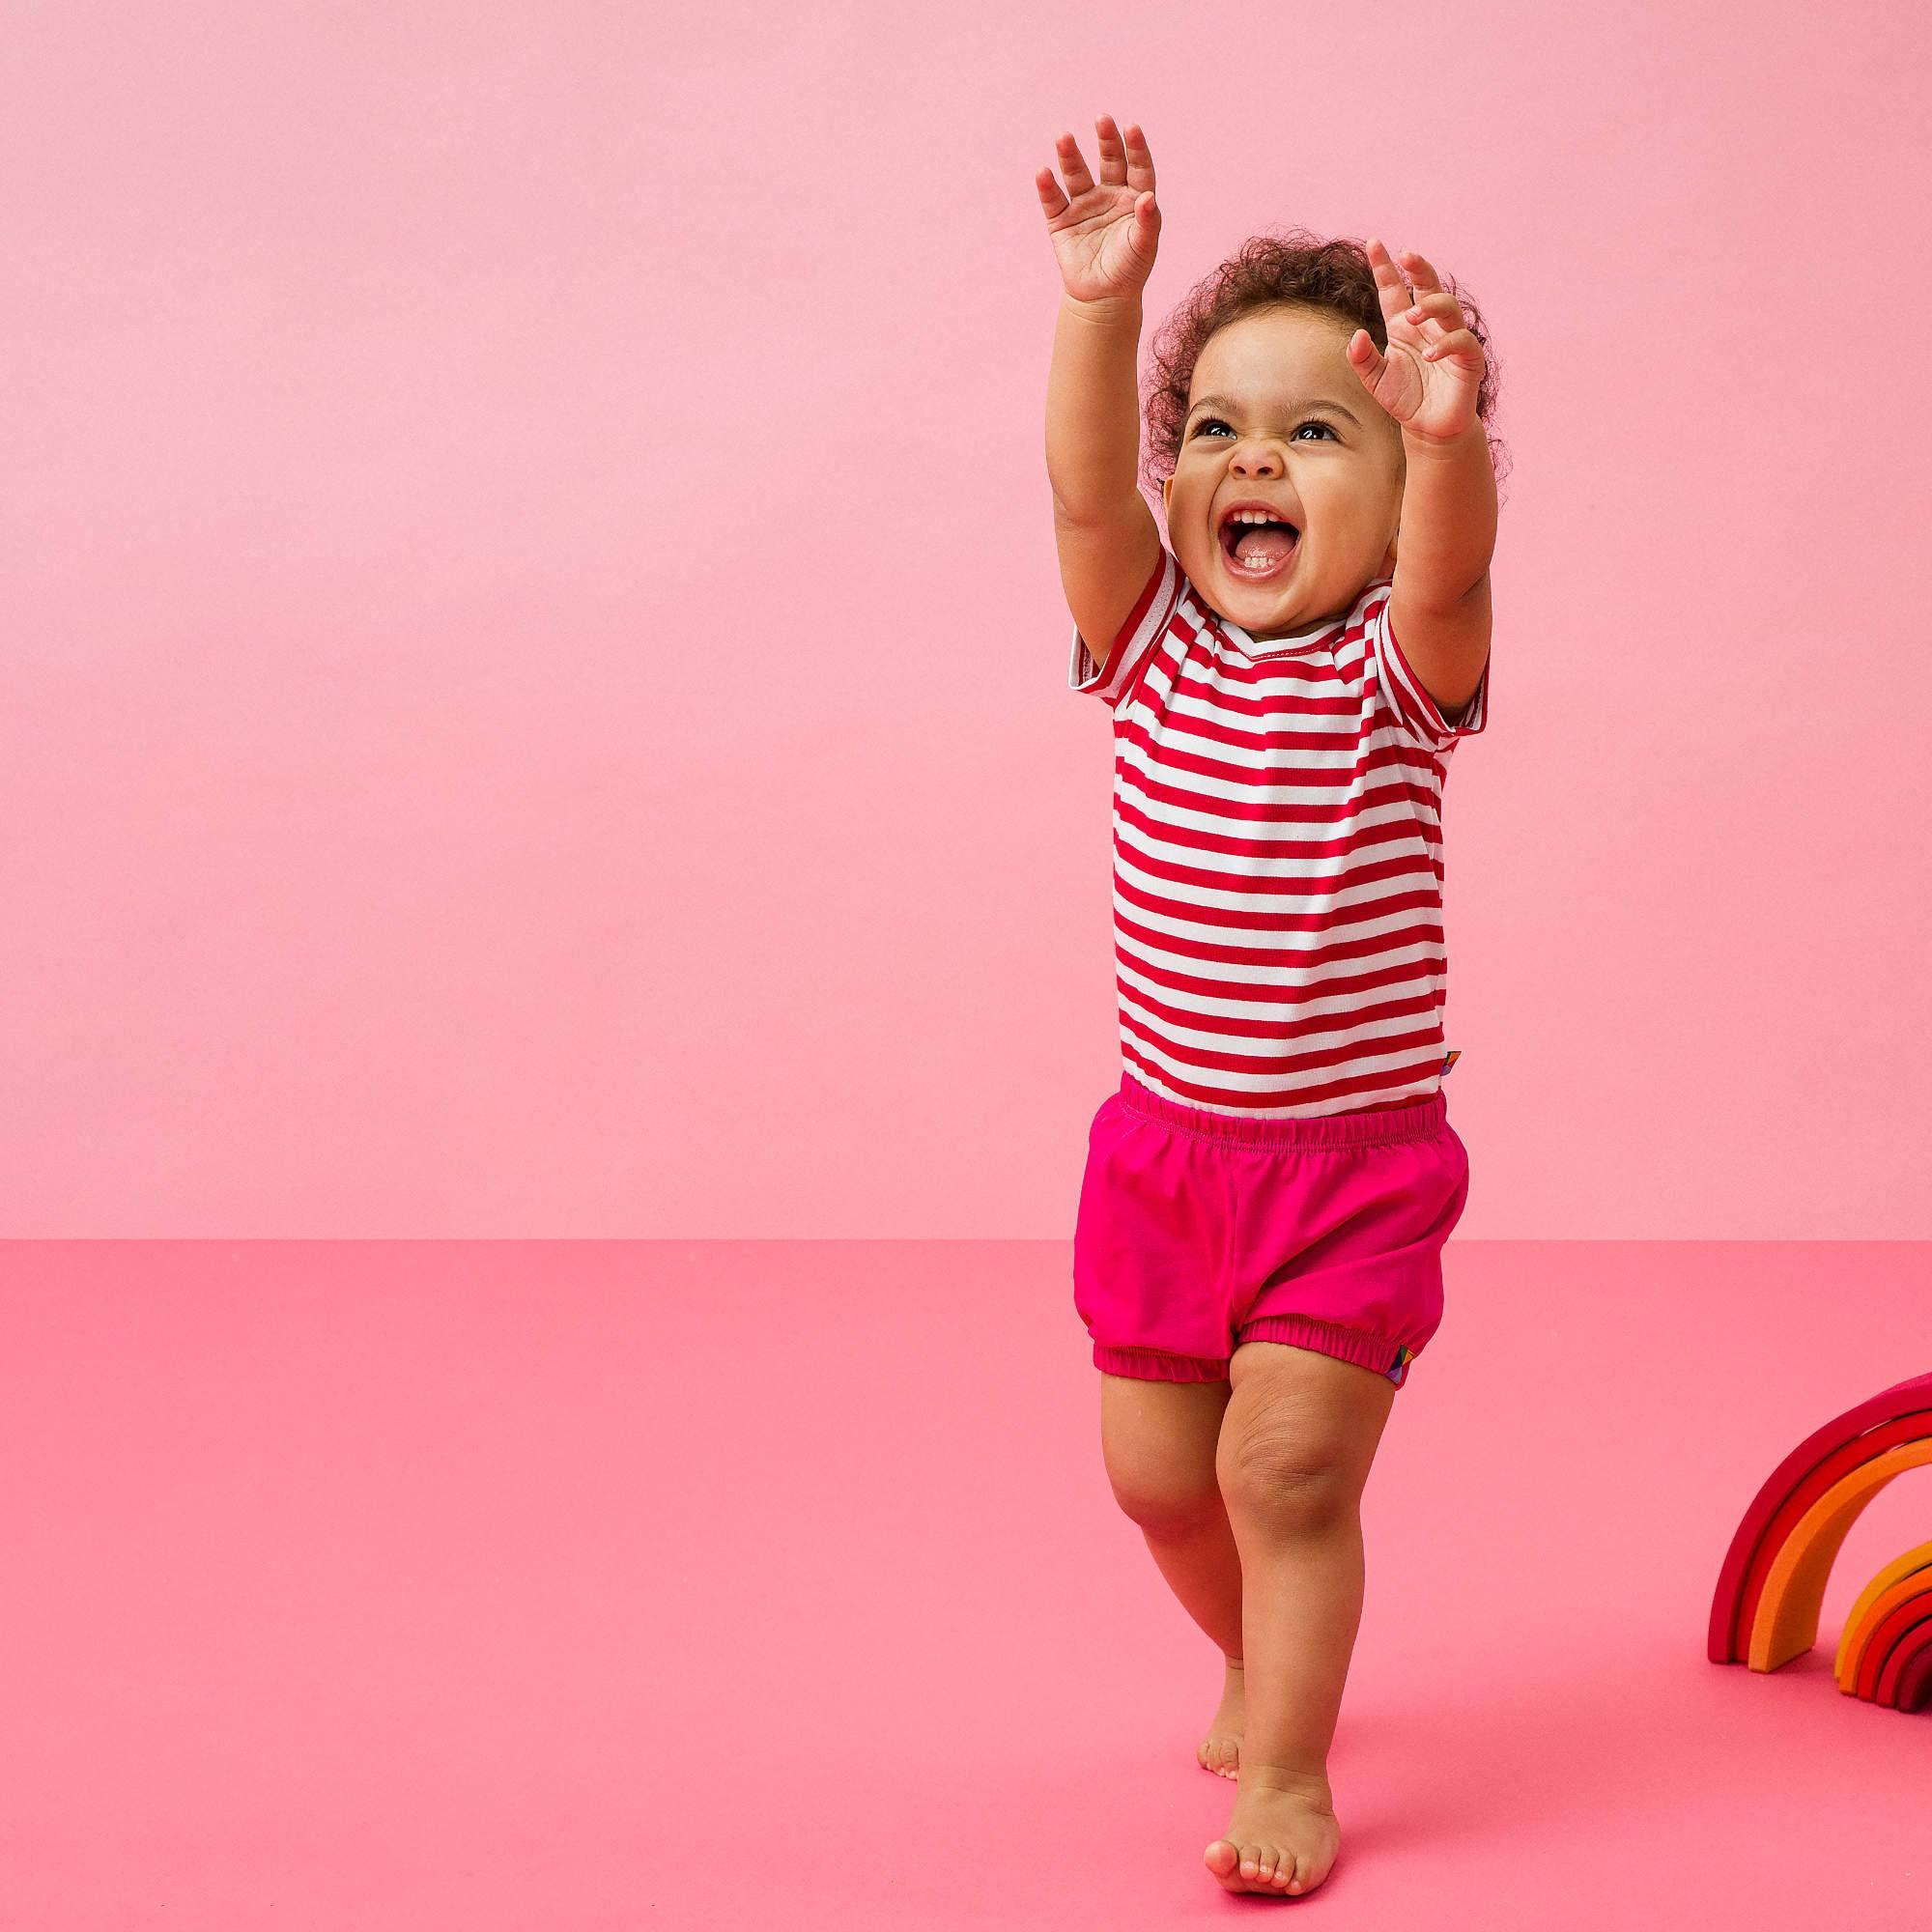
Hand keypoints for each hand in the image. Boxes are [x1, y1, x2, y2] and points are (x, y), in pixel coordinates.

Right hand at [1035, 115, 1160, 304]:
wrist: (1103, 299)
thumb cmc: (1129, 271)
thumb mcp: (1144, 247)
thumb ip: (1148, 222)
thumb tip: (1148, 198)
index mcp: (1133, 197)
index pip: (1137, 167)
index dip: (1136, 148)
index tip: (1132, 128)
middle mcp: (1109, 195)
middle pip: (1108, 161)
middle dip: (1106, 141)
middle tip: (1102, 120)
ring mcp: (1084, 205)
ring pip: (1077, 174)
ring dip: (1070, 156)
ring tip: (1064, 137)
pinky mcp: (1061, 221)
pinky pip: (1053, 200)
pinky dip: (1047, 186)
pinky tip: (1043, 172)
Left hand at [1345, 239, 1485, 444]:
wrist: (1427, 428)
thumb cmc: (1404, 399)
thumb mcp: (1374, 380)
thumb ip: (1362, 359)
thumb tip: (1356, 335)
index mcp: (1403, 325)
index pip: (1393, 290)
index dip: (1385, 267)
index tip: (1373, 243)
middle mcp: (1428, 326)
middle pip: (1427, 287)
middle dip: (1419, 268)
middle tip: (1407, 255)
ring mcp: (1449, 339)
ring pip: (1448, 307)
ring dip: (1432, 306)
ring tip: (1413, 317)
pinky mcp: (1468, 359)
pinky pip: (1462, 341)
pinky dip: (1446, 345)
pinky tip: (1429, 355)